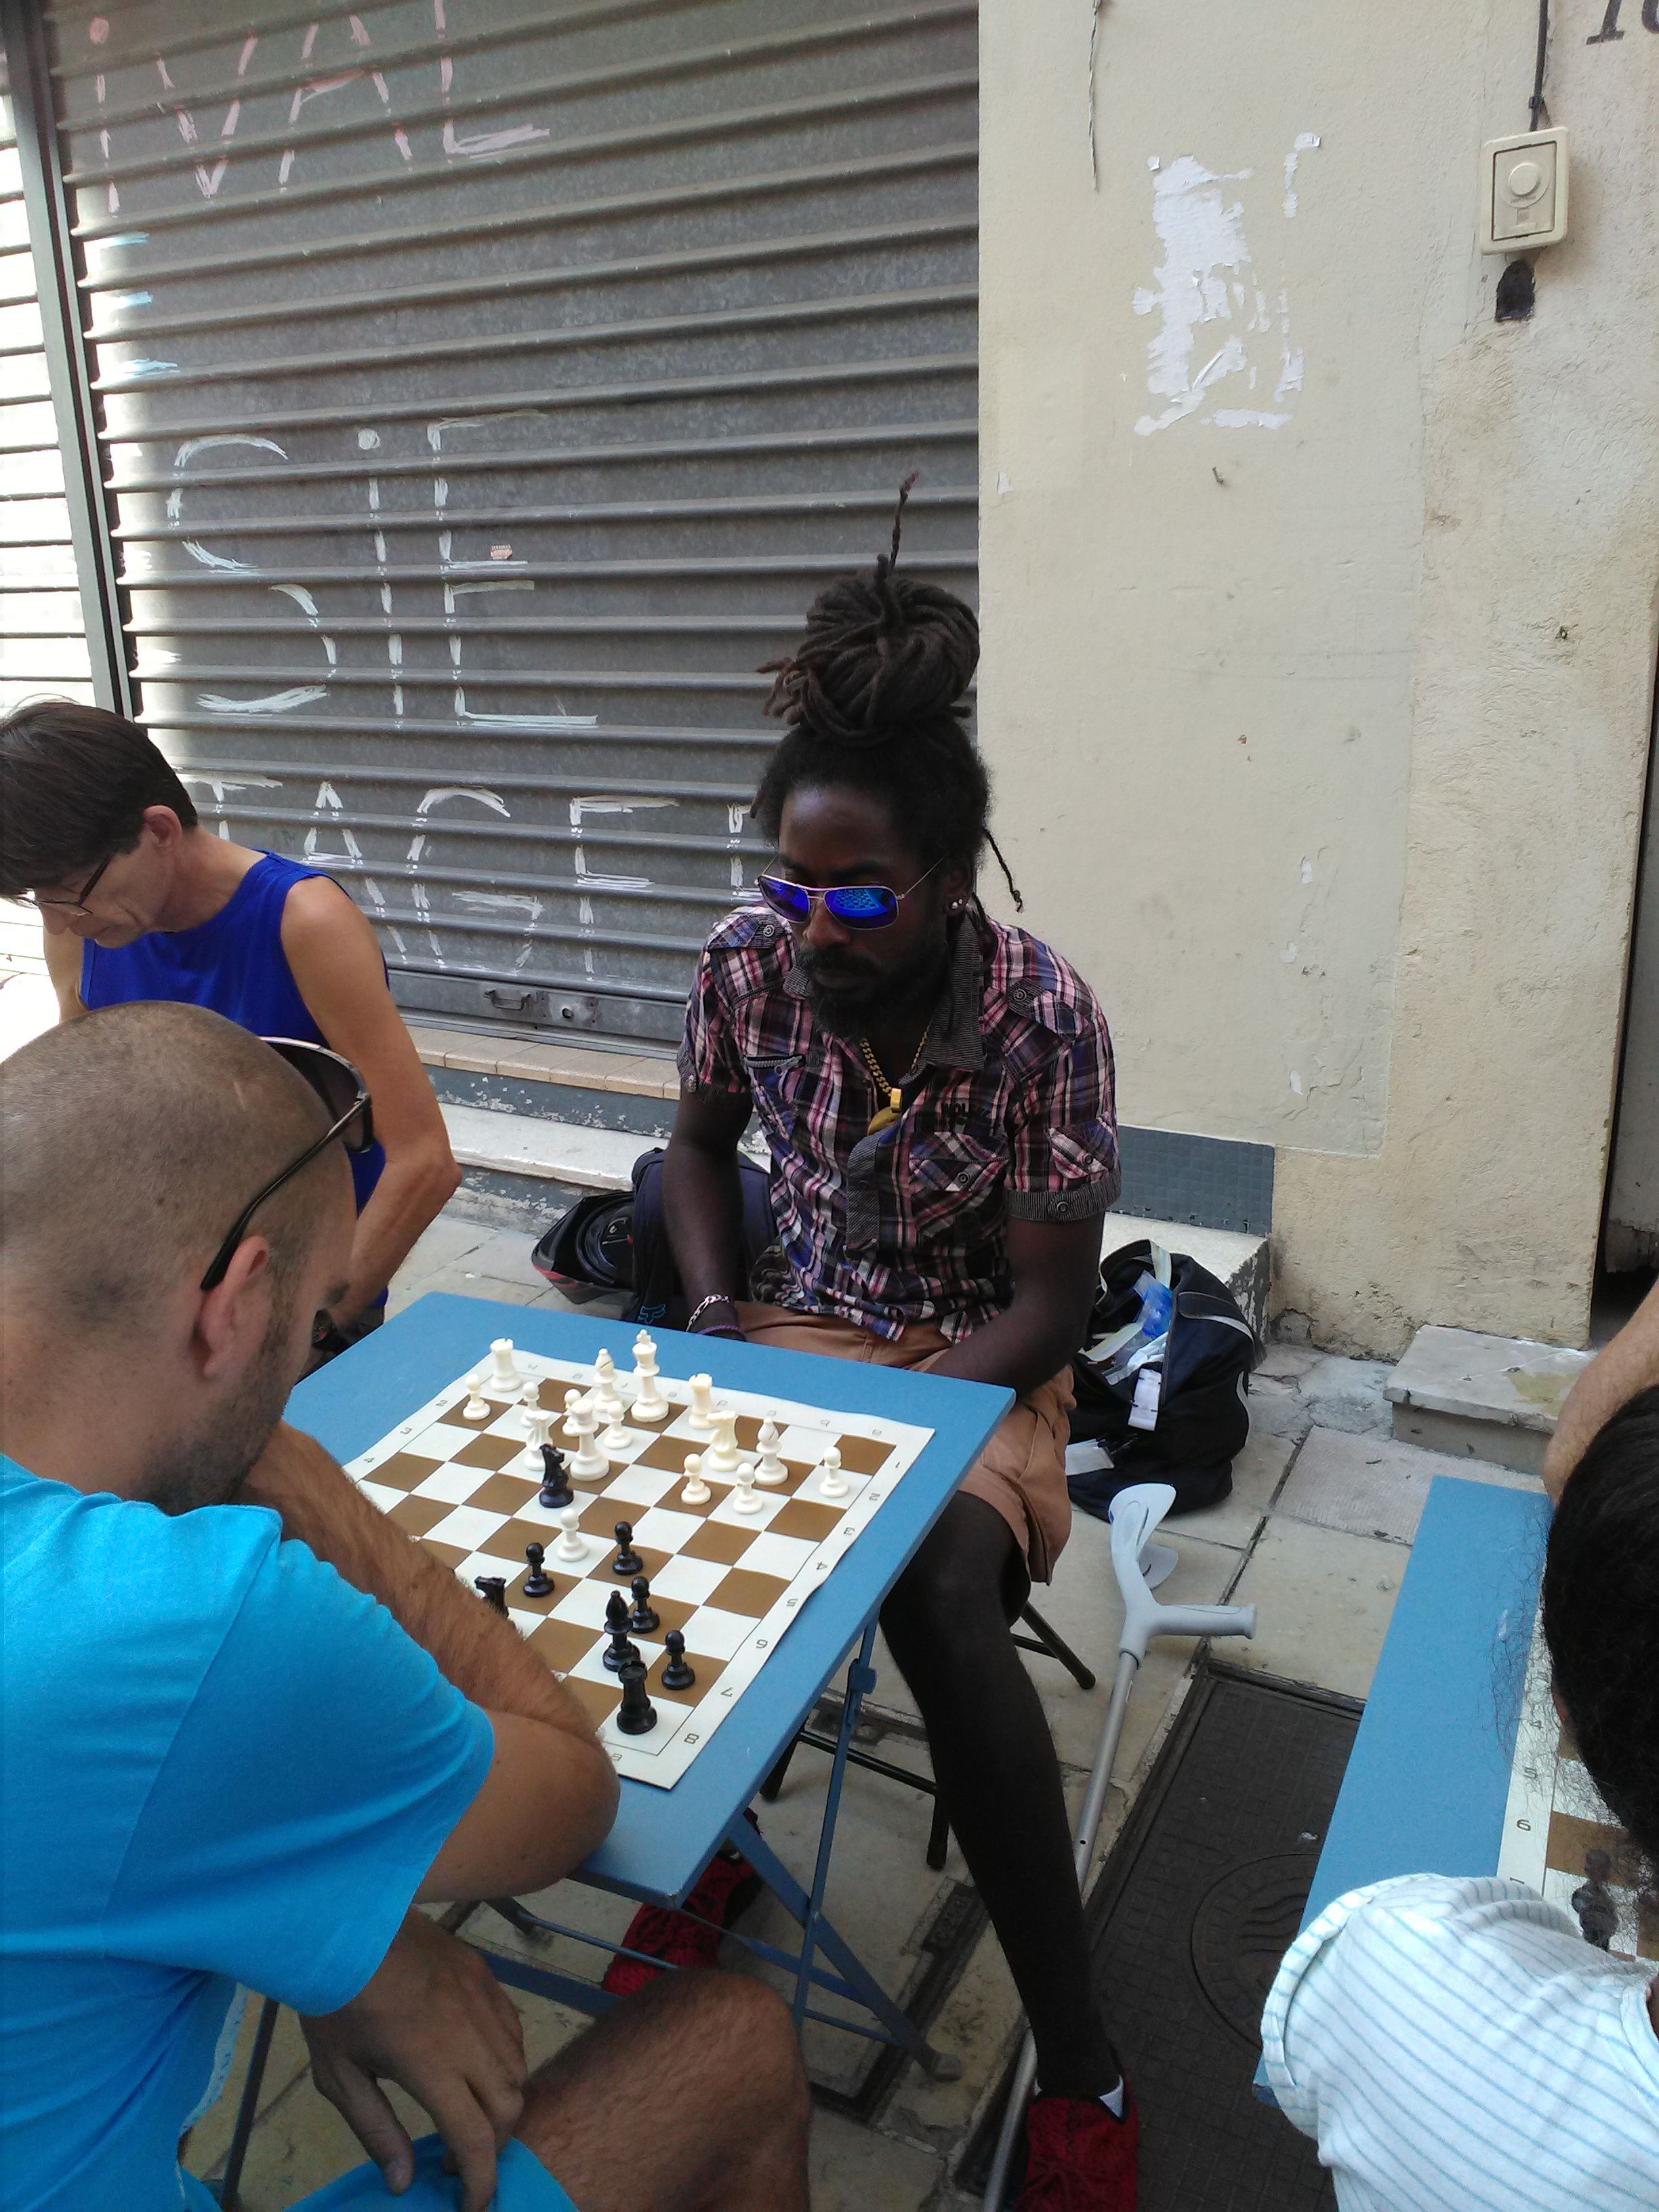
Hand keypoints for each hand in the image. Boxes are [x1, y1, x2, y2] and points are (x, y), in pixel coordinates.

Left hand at [299, 1911, 526, 2209]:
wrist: (347, 1923)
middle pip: (509, 2107)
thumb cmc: (335, 2003)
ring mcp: (482, 2000)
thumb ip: (376, 2130)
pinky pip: (513, 2030)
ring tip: (467, 2114)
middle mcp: (468, 2033)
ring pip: (518, 2068)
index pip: (474, 2138)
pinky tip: (475, 2067)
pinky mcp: (485, 1977)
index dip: (479, 2181)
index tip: (472, 2205)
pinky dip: (506, 2062)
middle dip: (494, 2146)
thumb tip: (406, 2181)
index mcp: (429, 2063)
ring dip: (502, 2104)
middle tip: (459, 2160)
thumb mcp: (340, 2076)